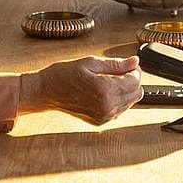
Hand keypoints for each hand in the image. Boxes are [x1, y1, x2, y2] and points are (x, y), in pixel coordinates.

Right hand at [20, 55, 141, 124]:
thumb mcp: (90, 63)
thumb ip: (116, 64)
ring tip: (108, 80)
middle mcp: (107, 106)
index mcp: (105, 90)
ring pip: (130, 103)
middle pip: (137, 93)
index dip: (134, 70)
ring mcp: (104, 116)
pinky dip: (117, 100)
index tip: (128, 64)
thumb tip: (134, 61)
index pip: (135, 81)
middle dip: (132, 81)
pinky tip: (104, 91)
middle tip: (120, 71)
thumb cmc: (63, 75)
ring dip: (125, 91)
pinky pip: (119, 110)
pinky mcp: (100, 121)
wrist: (45, 92)